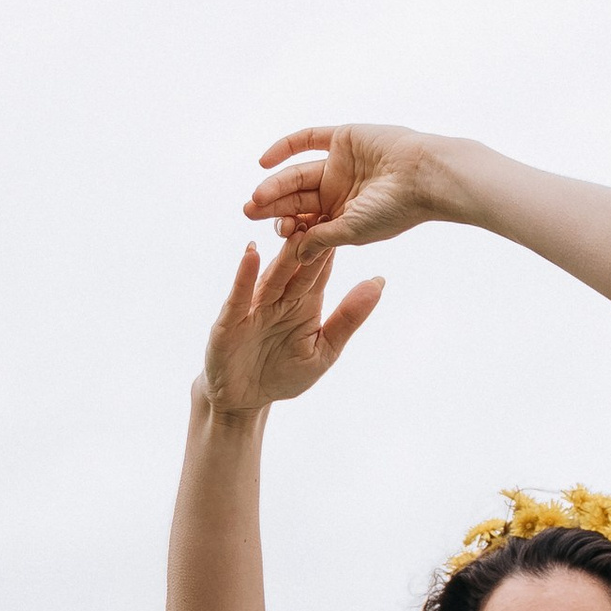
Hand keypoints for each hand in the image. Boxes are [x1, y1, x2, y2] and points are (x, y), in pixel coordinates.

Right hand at [200, 233, 383, 416]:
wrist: (243, 400)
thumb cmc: (284, 374)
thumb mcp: (324, 350)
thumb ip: (349, 317)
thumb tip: (379, 281)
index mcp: (305, 302)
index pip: (321, 270)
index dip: (332, 248)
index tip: (348, 220)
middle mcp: (280, 297)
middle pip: (297, 266)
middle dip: (308, 241)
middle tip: (321, 210)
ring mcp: (254, 306)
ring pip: (272, 275)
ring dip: (282, 253)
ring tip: (293, 227)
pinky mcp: (231, 320)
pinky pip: (240, 295)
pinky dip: (245, 275)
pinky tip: (252, 252)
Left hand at [244, 122, 460, 253]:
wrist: (423, 175)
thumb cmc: (395, 209)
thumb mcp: (351, 230)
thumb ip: (321, 239)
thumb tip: (295, 253)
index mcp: (345, 216)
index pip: (307, 222)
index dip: (288, 227)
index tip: (275, 234)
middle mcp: (341, 190)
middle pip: (297, 198)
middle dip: (273, 206)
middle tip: (249, 211)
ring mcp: (341, 164)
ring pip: (299, 174)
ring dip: (276, 184)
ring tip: (258, 196)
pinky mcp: (342, 138)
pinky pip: (306, 140)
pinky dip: (284, 147)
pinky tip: (264, 162)